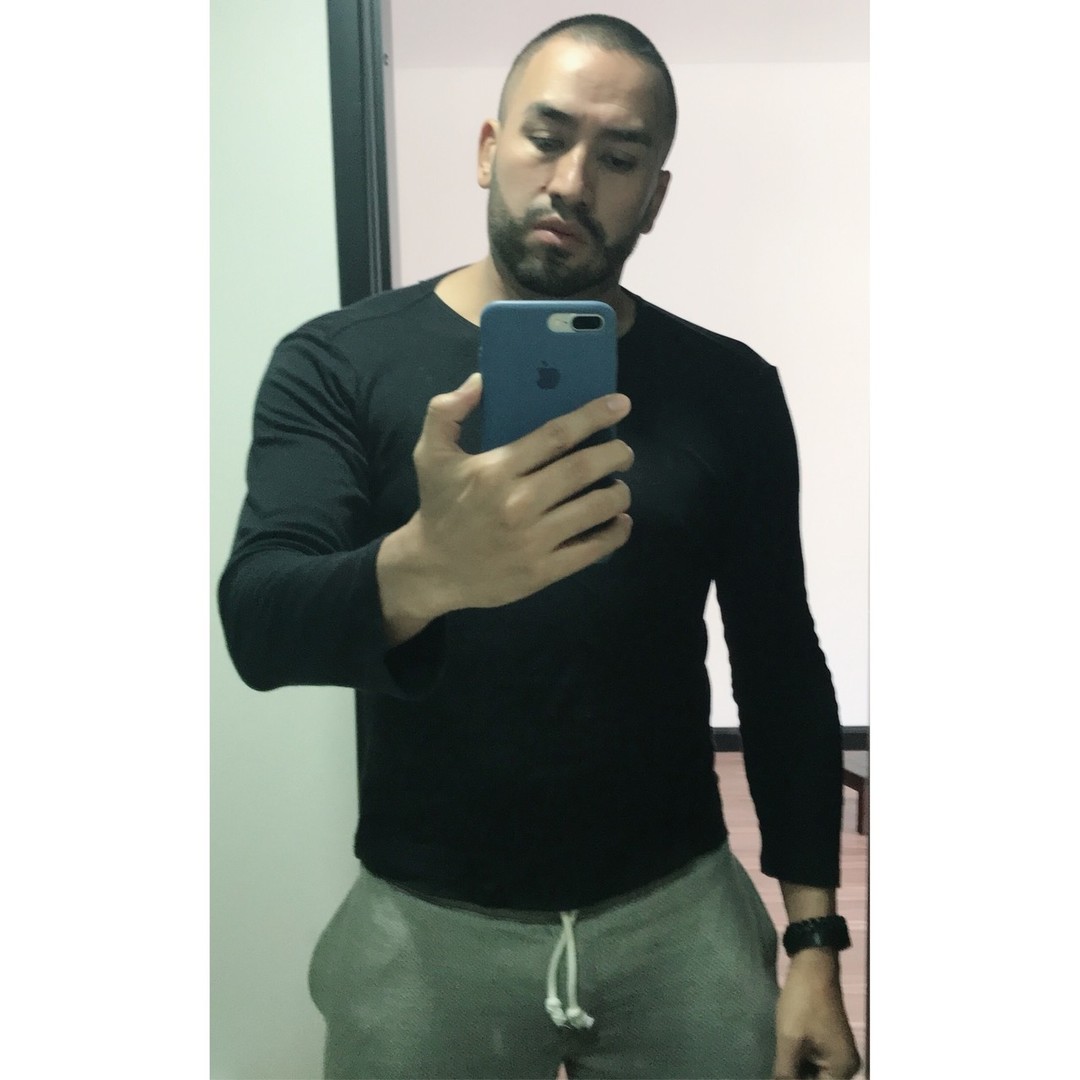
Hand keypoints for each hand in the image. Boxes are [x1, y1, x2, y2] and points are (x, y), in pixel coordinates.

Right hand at [405, 371, 633, 612]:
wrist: (430, 569)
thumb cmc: (438, 506)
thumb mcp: (430, 453)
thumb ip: (447, 410)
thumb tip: (481, 380)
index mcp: (496, 469)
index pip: (556, 435)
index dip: (593, 416)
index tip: (621, 404)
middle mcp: (518, 502)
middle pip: (583, 470)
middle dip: (615, 455)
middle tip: (625, 452)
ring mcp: (533, 539)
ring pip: (594, 509)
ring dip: (618, 494)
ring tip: (621, 487)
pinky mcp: (542, 571)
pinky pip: (591, 549)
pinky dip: (614, 533)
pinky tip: (619, 523)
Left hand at [772, 953, 860, 1078]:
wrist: (812, 965)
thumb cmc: (803, 1002)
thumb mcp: (790, 1041)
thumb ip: (785, 1074)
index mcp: (843, 1069)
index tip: (777, 1075)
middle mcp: (846, 1066)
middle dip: (795, 1078)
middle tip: (774, 1071)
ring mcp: (838, 1053)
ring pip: (813, 1074)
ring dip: (796, 1072)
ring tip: (776, 1067)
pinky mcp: (829, 1042)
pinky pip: (814, 1063)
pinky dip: (799, 1063)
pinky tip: (782, 1061)